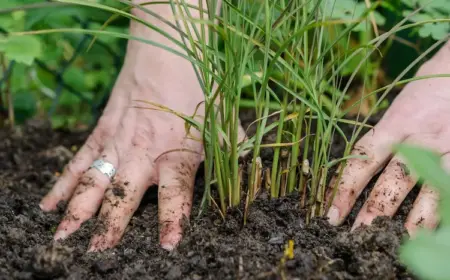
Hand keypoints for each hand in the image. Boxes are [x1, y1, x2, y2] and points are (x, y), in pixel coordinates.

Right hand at [39, 1, 240, 250]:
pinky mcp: (102, 133)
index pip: (175, 195)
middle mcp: (144, 154)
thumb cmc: (196, 88)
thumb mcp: (221, 120)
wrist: (165, 55)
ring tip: (65, 236)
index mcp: (177, 154)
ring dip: (79, 209)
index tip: (167, 245)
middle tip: (99, 250)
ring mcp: (118, 144)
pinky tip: (48, 204)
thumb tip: (253, 170)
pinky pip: (79, 161)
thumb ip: (233, 149)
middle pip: (125, 194)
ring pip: (95, 181)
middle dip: (111, 223)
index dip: (172, 220)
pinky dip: (63, 183)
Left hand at [326, 40, 449, 234]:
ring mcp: (448, 148)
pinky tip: (437, 229)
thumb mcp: (400, 109)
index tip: (332, 214)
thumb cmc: (428, 91)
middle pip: (393, 182)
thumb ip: (384, 139)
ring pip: (431, 192)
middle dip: (374, 213)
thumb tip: (360, 171)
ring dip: (414, 222)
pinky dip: (444, 211)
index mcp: (395, 125)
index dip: (345, 190)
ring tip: (399, 245)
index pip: (363, 161)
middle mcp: (420, 139)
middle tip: (358, 238)